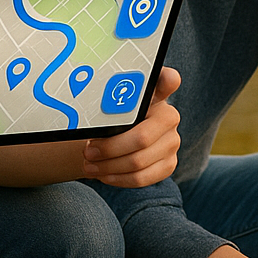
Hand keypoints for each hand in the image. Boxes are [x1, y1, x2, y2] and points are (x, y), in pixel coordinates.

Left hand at [80, 67, 181, 187]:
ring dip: (109, 167)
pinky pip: (141, 178)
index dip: (167, 80)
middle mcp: (170, 116)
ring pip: (138, 162)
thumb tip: (85, 98)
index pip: (168, 81)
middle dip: (110, 149)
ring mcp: (172, 141)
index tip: (165, 78)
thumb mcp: (109, 106)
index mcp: (157, 93)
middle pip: (141, 138)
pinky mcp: (168, 164)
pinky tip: (104, 174)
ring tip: (90, 165)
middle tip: (88, 152)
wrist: (119, 138)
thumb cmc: (113, 118)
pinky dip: (118, 179)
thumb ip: (107, 99)